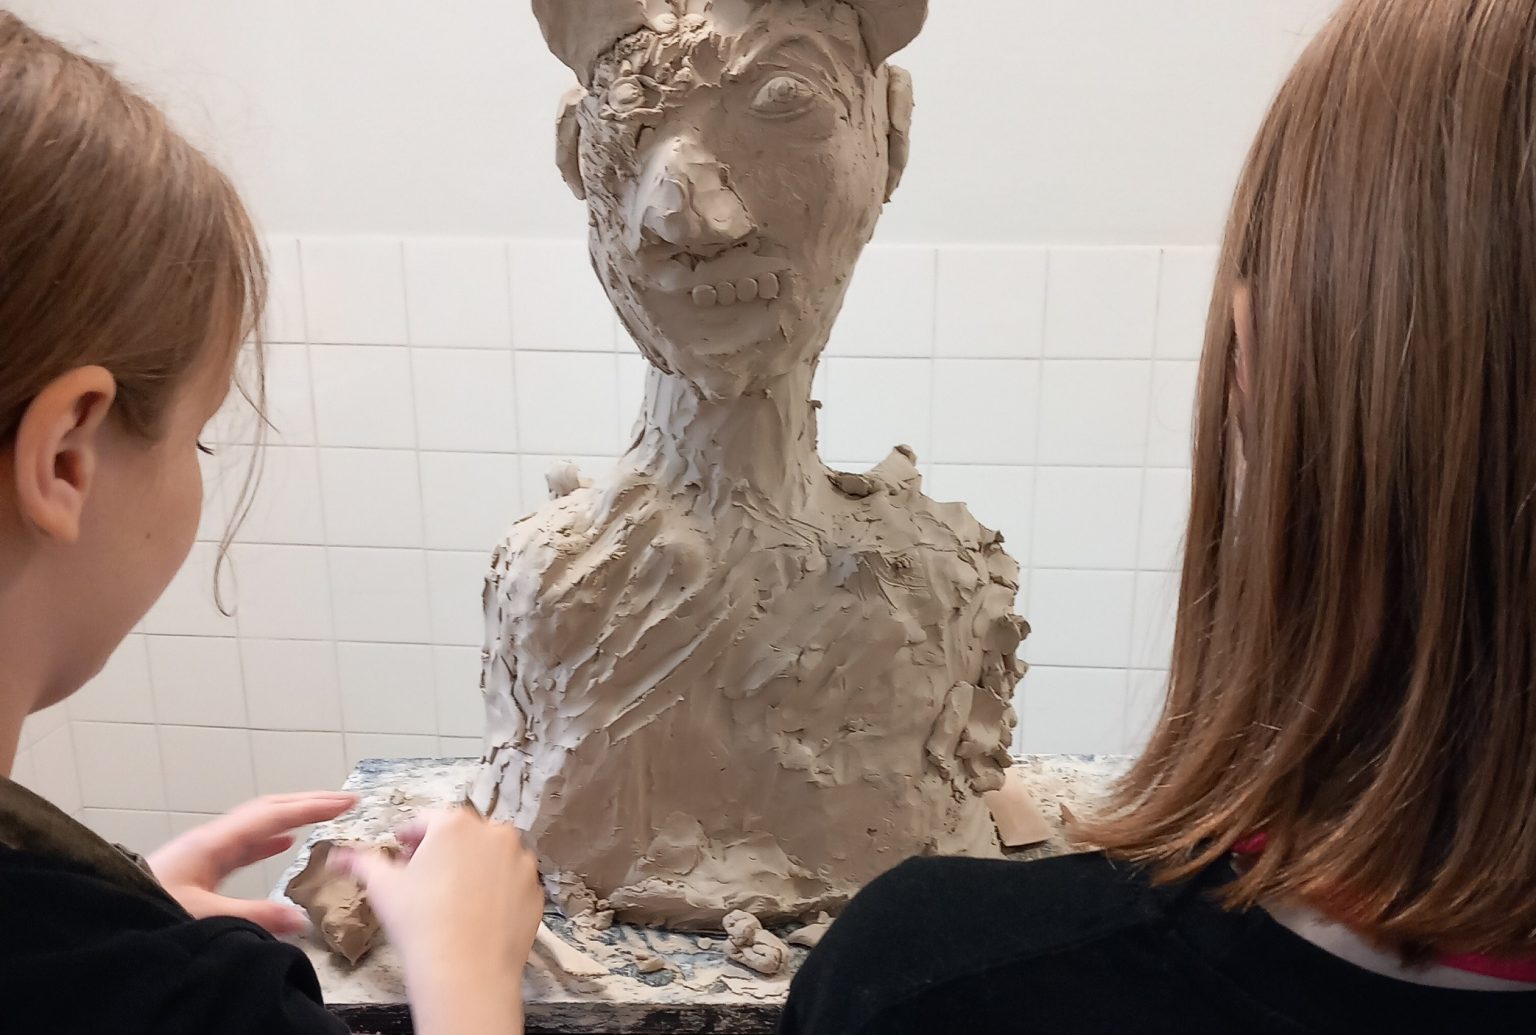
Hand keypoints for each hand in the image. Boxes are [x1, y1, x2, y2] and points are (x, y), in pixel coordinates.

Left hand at [149, 791, 357, 935]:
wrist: (106, 917)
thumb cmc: (149, 909)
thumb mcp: (205, 917)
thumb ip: (254, 916)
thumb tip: (301, 918)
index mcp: (215, 842)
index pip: (274, 815)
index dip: (312, 806)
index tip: (346, 801)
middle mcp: (212, 839)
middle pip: (267, 810)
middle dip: (307, 802)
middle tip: (343, 800)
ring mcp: (205, 851)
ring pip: (257, 825)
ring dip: (291, 817)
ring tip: (321, 815)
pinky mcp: (200, 867)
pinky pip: (245, 844)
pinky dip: (270, 839)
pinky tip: (283, 843)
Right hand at [331, 809, 541, 1034]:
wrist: (465, 971)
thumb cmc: (420, 925)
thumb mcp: (382, 888)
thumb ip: (361, 862)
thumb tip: (339, 856)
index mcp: (455, 825)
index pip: (426, 821)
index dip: (409, 836)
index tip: (402, 849)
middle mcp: (495, 834)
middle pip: (462, 836)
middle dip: (442, 851)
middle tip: (424, 877)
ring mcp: (520, 862)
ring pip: (491, 857)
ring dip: (473, 868)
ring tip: (451, 898)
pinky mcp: (535, 890)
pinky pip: (511, 883)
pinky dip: (497, 892)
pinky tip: (477, 914)